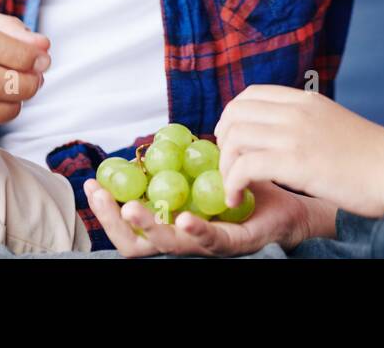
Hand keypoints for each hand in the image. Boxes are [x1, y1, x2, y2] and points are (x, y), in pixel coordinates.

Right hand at [83, 178, 324, 256]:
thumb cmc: (248, 191)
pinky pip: (210, 241)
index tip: (92, 184)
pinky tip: (182, 217)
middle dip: (113, 222)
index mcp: (175, 223)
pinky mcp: (234, 244)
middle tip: (101, 196)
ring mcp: (208, 245)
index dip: (107, 209)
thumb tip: (163, 139)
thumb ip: (186, 165)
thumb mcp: (209, 174)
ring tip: (131, 208)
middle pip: (137, 243)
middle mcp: (186, 239)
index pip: (130, 225)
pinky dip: (194, 230)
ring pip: (168, 245)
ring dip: (147, 227)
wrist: (292, 205)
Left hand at [215, 85, 383, 216]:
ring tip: (233, 187)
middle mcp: (296, 111)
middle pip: (235, 114)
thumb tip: (281, 131)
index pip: (250, 94)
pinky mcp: (296, 163)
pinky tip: (239, 198)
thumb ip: (306, 121)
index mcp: (305, 100)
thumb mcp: (333, 122)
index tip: (234, 141)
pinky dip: (233, 184)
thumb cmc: (371, 156)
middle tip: (229, 166)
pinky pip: (244, 167)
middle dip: (223, 142)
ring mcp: (295, 135)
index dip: (232, 117)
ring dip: (225, 167)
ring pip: (234, 139)